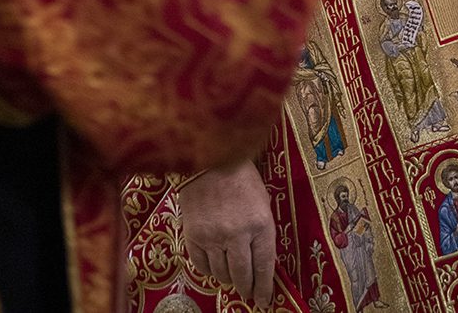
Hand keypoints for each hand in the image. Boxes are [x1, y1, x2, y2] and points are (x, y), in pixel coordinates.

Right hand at [180, 161, 275, 308]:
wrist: (209, 158)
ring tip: (232, 277)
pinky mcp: (193, 235)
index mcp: (260, 224)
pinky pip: (202, 265)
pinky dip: (210, 269)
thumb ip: (262, 231)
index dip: (264, 288)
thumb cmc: (241, 177)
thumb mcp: (262, 201)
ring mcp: (213, 236)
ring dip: (228, 279)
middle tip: (248, 293)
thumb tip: (262, 263)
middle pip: (242, 275)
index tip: (264, 300)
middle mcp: (237, 234)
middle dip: (247, 288)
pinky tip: (215, 265)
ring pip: (221, 273)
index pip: (264, 267)